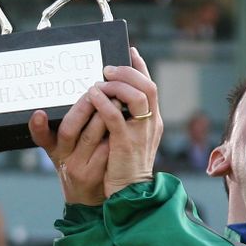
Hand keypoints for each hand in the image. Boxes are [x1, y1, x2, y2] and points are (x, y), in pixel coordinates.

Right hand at [29, 93, 109, 205]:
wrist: (89, 200)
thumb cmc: (78, 166)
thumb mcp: (63, 151)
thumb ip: (64, 128)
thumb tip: (82, 97)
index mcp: (54, 149)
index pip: (41, 135)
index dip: (37, 126)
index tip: (39, 113)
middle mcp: (64, 158)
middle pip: (68, 130)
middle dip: (83, 107)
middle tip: (96, 90)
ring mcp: (80, 168)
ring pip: (90, 137)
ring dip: (103, 116)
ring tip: (114, 100)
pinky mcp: (97, 175)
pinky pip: (107, 149)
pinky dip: (114, 134)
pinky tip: (123, 122)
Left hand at [90, 47, 162, 196]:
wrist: (128, 194)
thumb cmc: (122, 167)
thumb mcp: (127, 139)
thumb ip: (122, 119)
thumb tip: (107, 98)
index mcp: (152, 121)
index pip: (150, 87)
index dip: (140, 67)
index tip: (129, 51)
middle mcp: (151, 124)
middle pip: (148, 86)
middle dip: (128, 72)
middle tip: (108, 68)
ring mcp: (141, 133)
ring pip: (138, 96)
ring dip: (117, 84)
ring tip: (100, 80)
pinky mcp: (126, 143)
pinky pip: (115, 116)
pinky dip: (104, 102)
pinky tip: (93, 96)